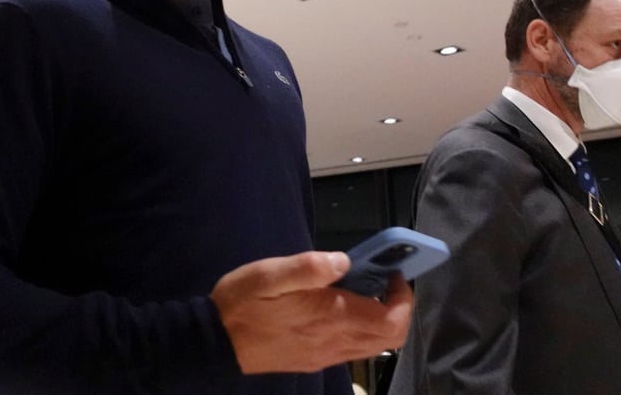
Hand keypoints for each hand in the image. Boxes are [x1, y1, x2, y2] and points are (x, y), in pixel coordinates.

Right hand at [210, 251, 412, 373]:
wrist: (216, 342)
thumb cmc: (242, 303)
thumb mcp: (271, 273)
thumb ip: (310, 267)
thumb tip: (345, 260)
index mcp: (330, 318)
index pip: (391, 320)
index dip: (404, 298)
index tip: (396, 273)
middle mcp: (334, 342)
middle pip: (389, 337)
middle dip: (398, 308)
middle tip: (385, 279)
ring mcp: (325, 355)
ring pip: (372, 345)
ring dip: (380, 319)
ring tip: (365, 289)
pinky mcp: (313, 359)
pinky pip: (352, 349)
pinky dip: (361, 329)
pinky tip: (341, 306)